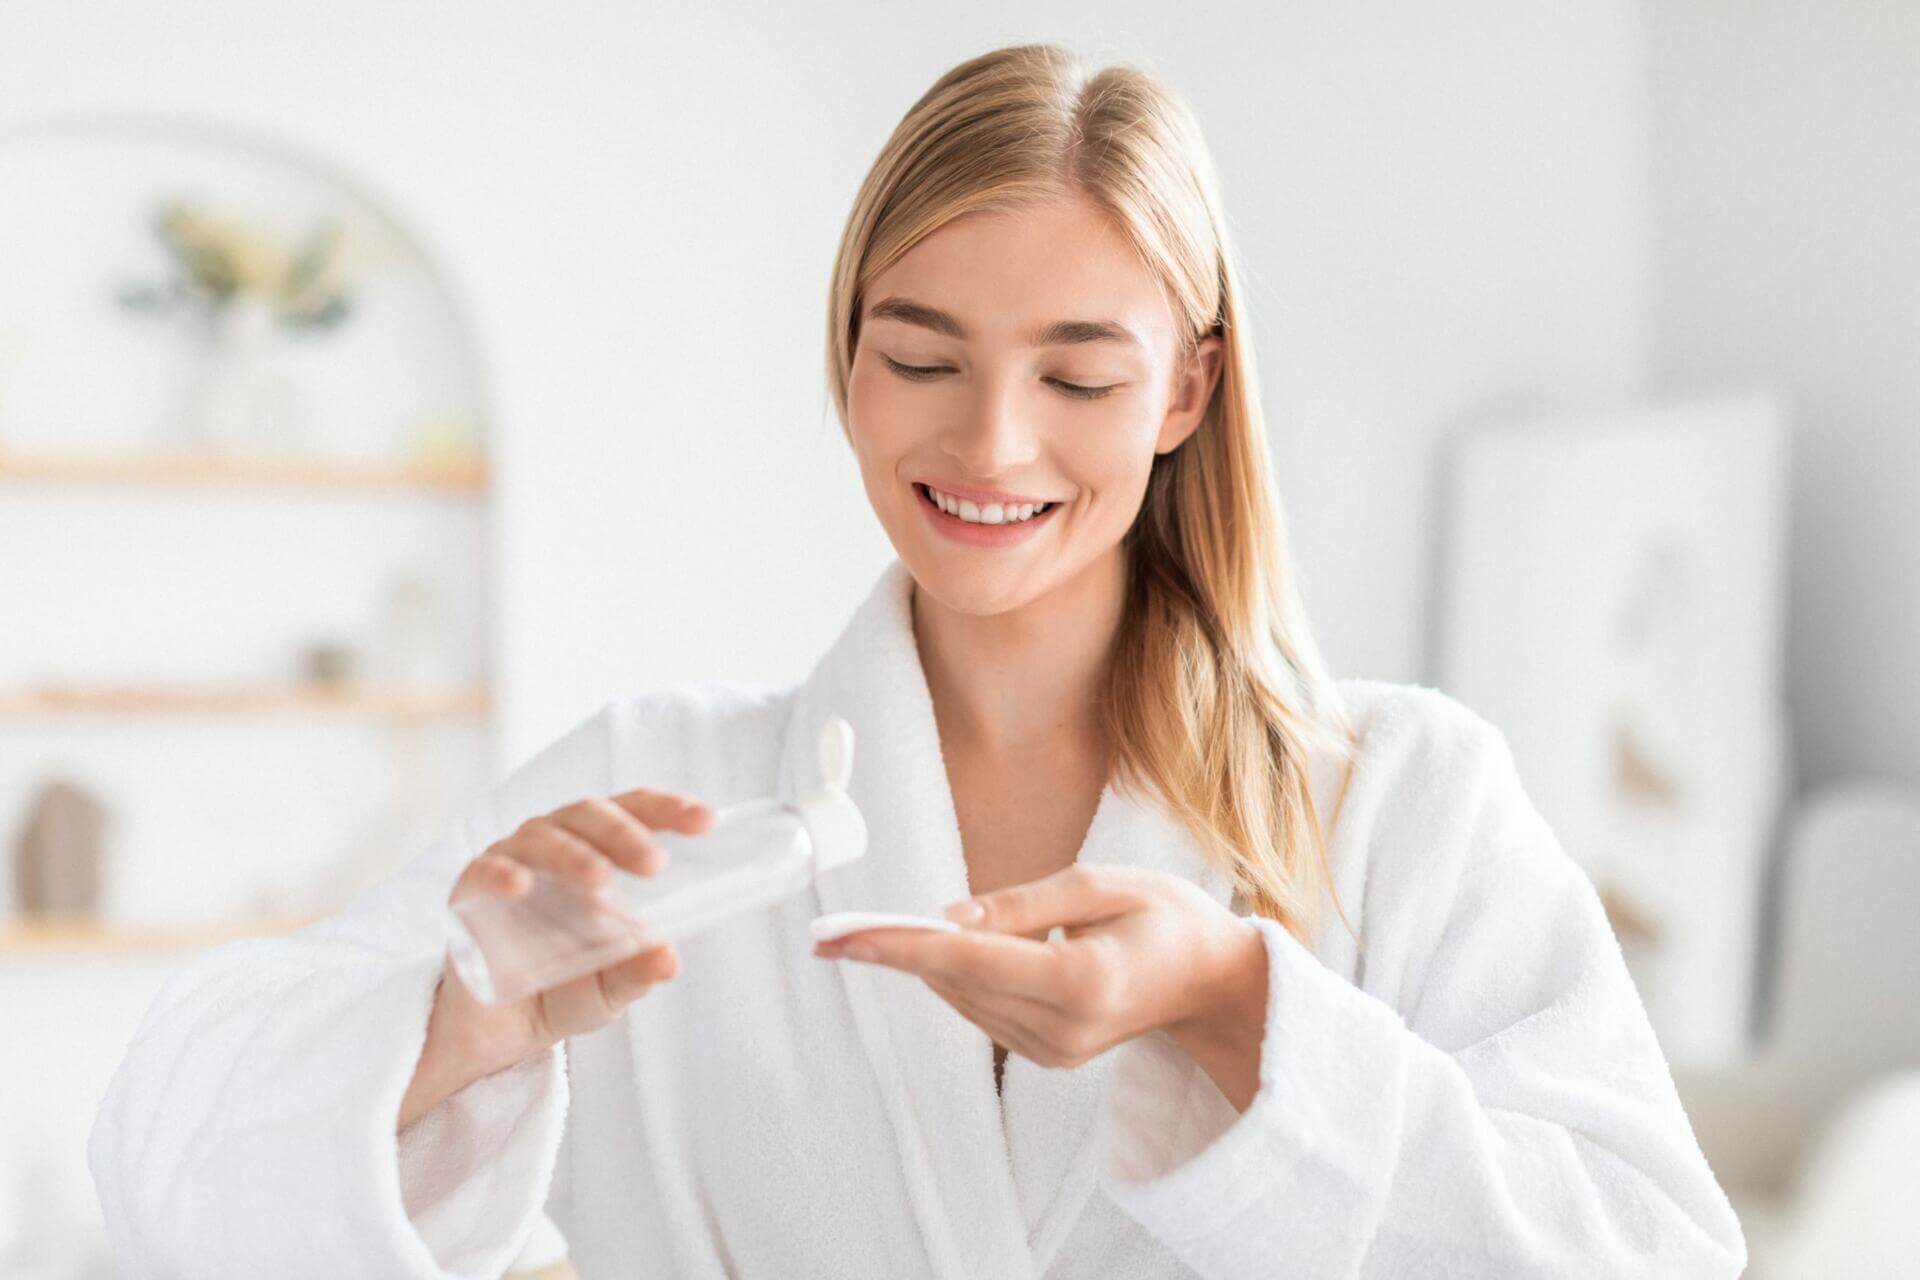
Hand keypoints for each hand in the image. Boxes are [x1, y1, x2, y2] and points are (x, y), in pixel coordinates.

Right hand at [401, 786, 714, 1129]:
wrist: (495, 1033)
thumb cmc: (562, 991)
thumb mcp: (610, 989)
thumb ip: (638, 973)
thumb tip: (670, 958)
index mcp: (598, 852)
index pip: (635, 813)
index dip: (668, 809)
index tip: (706, 820)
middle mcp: (554, 846)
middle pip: (589, 815)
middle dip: (625, 833)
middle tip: (654, 864)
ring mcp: (510, 863)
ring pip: (542, 837)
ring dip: (573, 854)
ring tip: (601, 880)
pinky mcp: (469, 894)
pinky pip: (483, 870)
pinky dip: (500, 873)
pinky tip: (519, 886)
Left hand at [811, 864, 1267, 1086]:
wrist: (1214, 981)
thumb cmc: (1167, 917)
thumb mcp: (1101, 884)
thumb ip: (1022, 904)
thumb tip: (948, 918)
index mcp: (1083, 982)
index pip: (968, 960)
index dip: (897, 946)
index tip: (840, 938)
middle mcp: (1065, 1029)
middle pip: (956, 984)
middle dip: (896, 952)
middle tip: (836, 929)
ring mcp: (1058, 1053)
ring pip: (963, 1001)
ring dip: (923, 964)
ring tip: (876, 933)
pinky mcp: (1051, 1057)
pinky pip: (985, 1012)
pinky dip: (960, 978)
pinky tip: (950, 949)